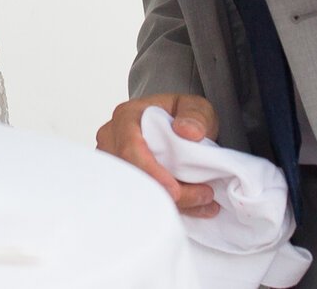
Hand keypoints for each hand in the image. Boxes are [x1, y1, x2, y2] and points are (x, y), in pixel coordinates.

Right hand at [96, 93, 221, 217]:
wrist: (176, 126)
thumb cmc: (180, 115)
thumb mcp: (196, 107)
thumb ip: (195, 116)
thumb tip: (188, 131)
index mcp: (127, 117)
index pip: (130, 148)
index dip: (151, 172)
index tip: (176, 190)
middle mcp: (113, 140)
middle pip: (132, 177)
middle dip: (167, 195)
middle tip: (203, 197)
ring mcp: (115, 163)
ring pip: (135, 194)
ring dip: (170, 204)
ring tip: (204, 202)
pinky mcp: (123, 182)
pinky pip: (140, 202)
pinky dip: (167, 208)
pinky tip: (192, 207)